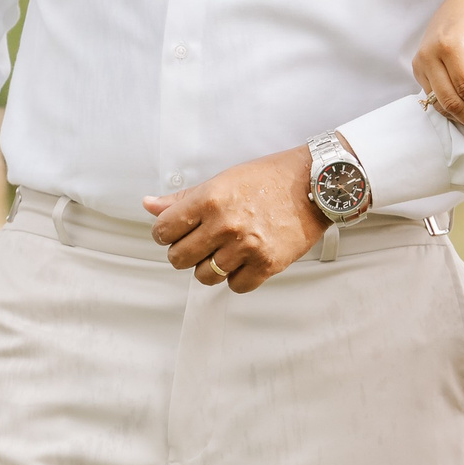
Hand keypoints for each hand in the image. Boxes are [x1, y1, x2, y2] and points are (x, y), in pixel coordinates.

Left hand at [143, 145, 326, 292]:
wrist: (313, 184)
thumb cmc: (269, 178)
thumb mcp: (222, 180)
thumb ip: (183, 198)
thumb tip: (150, 205)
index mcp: (209, 200)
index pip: (163, 230)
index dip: (165, 234)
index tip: (176, 233)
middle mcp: (224, 224)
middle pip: (178, 259)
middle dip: (184, 253)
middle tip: (200, 243)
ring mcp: (245, 246)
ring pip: (204, 276)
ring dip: (210, 267)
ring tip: (224, 252)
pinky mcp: (266, 264)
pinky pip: (235, 286)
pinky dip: (237, 277)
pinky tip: (244, 260)